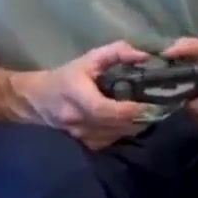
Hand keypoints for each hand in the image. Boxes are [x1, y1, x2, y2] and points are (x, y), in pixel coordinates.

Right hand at [13, 41, 153, 149]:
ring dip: (136, 126)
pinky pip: (113, 141)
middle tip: (161, 106)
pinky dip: (125, 132)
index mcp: (77, 96)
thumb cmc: (65, 76)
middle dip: (141, 117)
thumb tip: (145, 56)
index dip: (130, 110)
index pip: (106, 110)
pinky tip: (132, 121)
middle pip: (116, 125)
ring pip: (117, 135)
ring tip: (151, 112)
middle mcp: (78, 120)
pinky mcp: (86, 144)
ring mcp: (81, 136)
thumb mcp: (88, 58)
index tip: (152, 103)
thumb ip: (116, 53)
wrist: (37, 100)